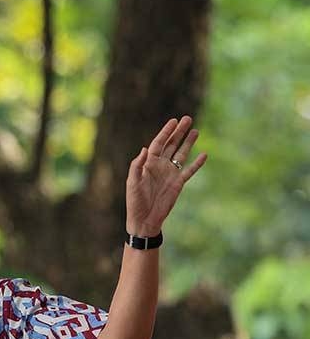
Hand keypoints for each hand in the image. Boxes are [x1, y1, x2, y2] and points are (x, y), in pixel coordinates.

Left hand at [125, 116, 206, 236]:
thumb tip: (145, 149)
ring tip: (195, 130)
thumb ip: (137, 166)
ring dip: (188, 143)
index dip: (165, 132)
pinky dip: (197, 164)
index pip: (158, 144)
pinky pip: (189, 171)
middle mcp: (160, 166)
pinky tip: (204, 154)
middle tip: (187, 119)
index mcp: (148, 164)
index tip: (173, 121)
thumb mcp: (132, 183)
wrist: (144, 220)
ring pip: (181, 154)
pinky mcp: (178, 184)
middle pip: (171, 145)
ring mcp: (170, 174)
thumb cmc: (135, 202)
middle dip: (179, 132)